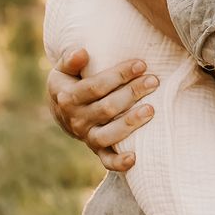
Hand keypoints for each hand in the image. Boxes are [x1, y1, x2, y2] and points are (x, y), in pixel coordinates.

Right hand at [48, 48, 157, 172]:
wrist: (60, 111)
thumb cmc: (69, 82)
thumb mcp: (63, 70)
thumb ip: (70, 60)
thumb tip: (82, 52)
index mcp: (67, 98)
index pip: (95, 86)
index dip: (118, 75)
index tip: (141, 64)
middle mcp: (76, 120)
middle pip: (107, 108)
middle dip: (132, 93)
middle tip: (154, 80)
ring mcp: (86, 136)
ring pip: (108, 135)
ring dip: (130, 123)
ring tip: (151, 110)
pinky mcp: (96, 149)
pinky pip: (106, 160)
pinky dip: (119, 163)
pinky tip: (134, 159)